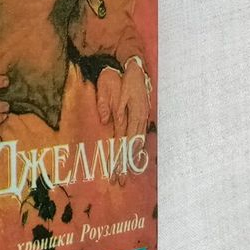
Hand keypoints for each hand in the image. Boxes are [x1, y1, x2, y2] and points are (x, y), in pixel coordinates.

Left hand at [95, 59, 150, 180]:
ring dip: (131, 160)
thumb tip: (106, 122)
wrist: (135, 67)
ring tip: (126, 175)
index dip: (120, 158)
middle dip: (125, 165)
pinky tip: (134, 159)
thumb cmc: (122, 79)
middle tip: (120, 182)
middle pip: (132, 147)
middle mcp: (140, 119)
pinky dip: (136, 150)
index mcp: (132, 114)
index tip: (116, 171)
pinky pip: (140, 137)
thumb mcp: (111, 89)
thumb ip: (107, 106)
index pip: (125, 142)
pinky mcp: (143, 117)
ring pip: (137, 144)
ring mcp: (143, 118)